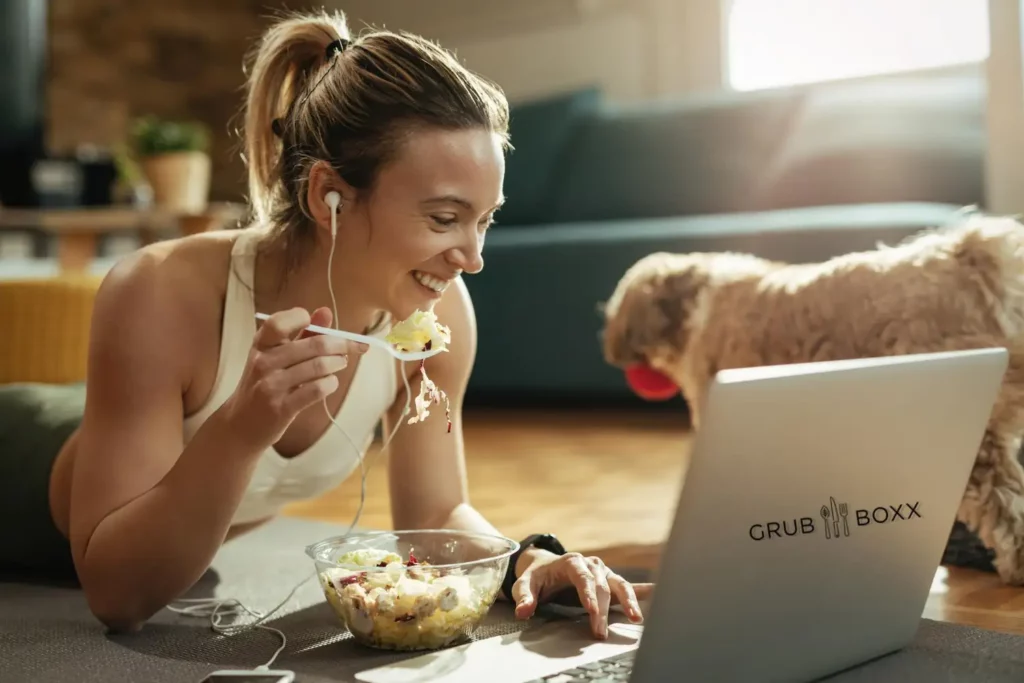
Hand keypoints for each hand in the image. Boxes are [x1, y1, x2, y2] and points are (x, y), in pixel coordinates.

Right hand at [220, 306, 367, 448]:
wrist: (241, 424)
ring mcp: (271, 385)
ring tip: (340, 364)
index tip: (320, 327)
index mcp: (261, 344)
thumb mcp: (276, 355)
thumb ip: (302, 333)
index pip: (280, 322)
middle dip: (341, 344)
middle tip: (350, 347)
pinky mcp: (281, 408)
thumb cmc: (265, 383)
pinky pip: (317, 390)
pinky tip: (329, 383)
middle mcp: (263, 362)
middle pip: (314, 344)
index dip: (304, 318)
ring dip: (338, 363)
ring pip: (319, 366)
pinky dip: (330, 384)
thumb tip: (326, 311)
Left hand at [511, 550, 652, 639]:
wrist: (545, 565)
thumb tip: (524, 611)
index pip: (583, 578)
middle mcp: (591, 564)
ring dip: (629, 600)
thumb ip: (524, 597)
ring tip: (637, 618)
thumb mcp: (525, 583)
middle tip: (600, 632)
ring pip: (619, 585)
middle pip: (601, 587)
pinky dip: (642, 590)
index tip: (593, 611)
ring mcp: (602, 571)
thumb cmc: (536, 576)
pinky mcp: (609, 580)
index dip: (589, 595)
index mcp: (571, 562)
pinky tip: (657, 592)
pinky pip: (627, 585)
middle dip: (603, 610)